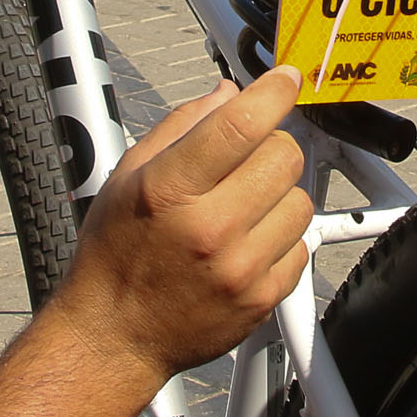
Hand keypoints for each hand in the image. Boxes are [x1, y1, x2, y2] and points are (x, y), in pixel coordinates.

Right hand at [47, 70, 314, 385]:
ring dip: (278, 195)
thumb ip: (181, 127)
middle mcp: (209, 229)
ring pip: (300, 201)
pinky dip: (281, 239)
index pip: (240, 125)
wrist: (115, 336)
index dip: (273, 92)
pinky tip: (245, 245)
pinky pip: (301, 247)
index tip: (285, 80)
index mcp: (170, 190)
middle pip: (284, 157)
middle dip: (271, 146)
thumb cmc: (115, 255)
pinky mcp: (262, 300)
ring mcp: (240, 269)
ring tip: (241, 210)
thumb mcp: (127, 176)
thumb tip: (230, 93)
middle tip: (245, 161)